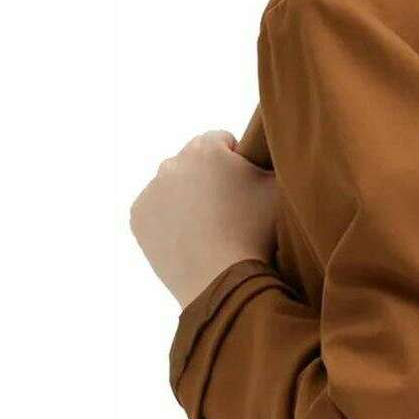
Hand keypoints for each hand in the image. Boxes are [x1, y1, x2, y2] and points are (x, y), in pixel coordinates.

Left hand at [130, 129, 280, 308]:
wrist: (220, 279)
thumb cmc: (255, 232)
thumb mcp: (279, 189)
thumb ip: (274, 161)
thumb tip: (270, 153)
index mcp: (206, 148)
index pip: (221, 139)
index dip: (237, 159)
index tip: (245, 185)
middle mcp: (172, 163)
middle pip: (194, 160)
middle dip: (209, 175)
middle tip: (228, 207)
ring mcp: (152, 190)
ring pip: (173, 184)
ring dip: (188, 195)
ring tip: (210, 225)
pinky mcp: (138, 216)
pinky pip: (157, 208)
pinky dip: (170, 217)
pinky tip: (190, 235)